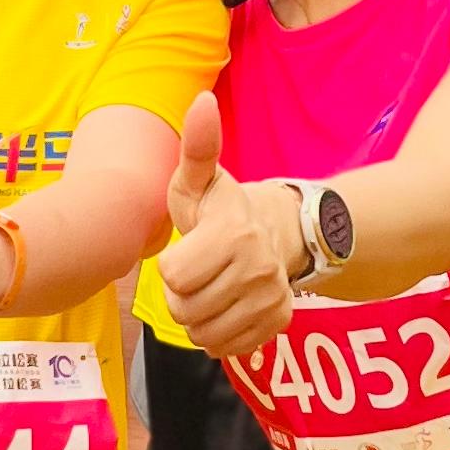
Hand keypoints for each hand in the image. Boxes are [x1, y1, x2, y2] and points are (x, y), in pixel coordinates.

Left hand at [157, 94, 294, 361]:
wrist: (277, 232)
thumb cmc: (221, 208)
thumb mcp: (200, 179)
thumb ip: (197, 146)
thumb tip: (202, 100)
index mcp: (233, 234)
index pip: (174, 278)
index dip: (172, 267)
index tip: (189, 248)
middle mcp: (258, 270)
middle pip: (185, 310)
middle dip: (182, 294)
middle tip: (198, 271)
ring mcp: (270, 299)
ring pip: (202, 334)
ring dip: (197, 317)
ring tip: (210, 288)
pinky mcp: (278, 323)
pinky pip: (226, 349)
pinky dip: (218, 334)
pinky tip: (226, 306)